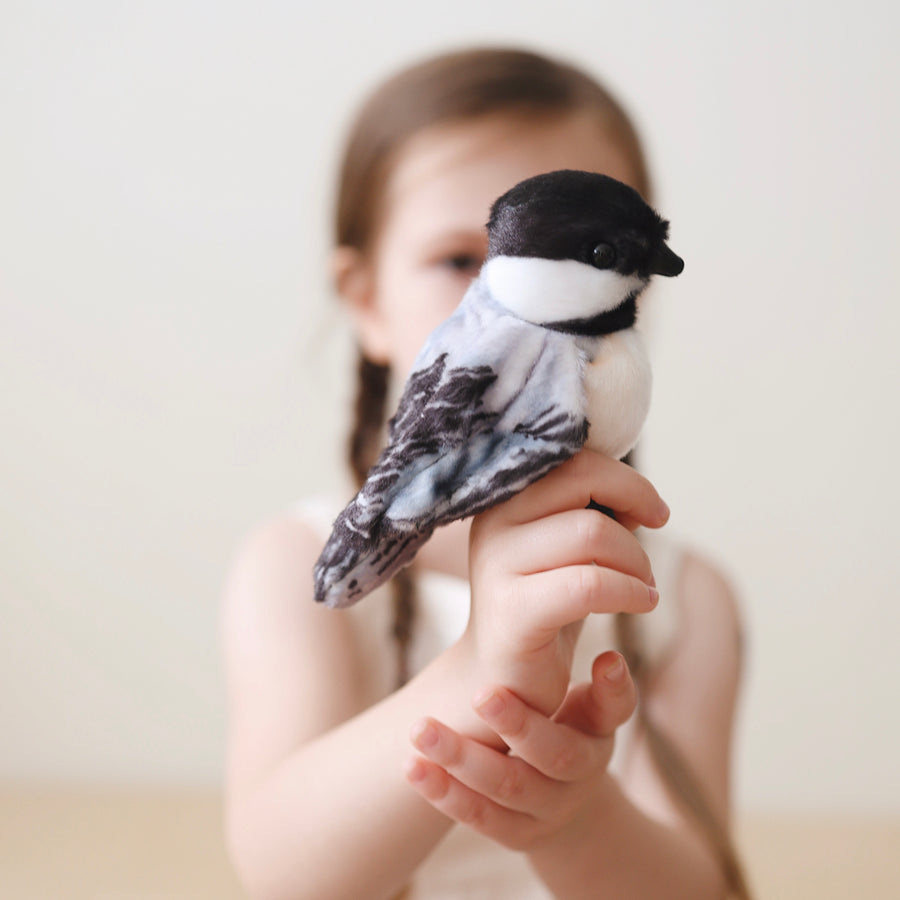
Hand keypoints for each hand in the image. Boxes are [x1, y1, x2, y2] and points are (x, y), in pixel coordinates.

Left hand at [404, 650, 635, 850]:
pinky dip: (444, 792)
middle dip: (516, 724)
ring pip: (507, 787)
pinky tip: (412, 766)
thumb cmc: (570, 728)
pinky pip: (480, 817)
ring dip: (461, 758)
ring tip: (422, 728)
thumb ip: (597, 681)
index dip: (607, 688)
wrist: (563, 797)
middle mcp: (582, 778)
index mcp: (600, 733)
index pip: (608, 712)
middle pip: (553, 754)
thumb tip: (611, 659)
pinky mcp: (517, 835)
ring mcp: (549, 811)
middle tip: (481, 694)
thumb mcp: (590, 704)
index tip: (603, 656)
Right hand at [461, 450, 667, 715]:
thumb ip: (585, 508)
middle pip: (581, 481)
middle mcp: (492, 522)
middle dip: (633, 503)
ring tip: (644, 584)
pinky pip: (589, 585)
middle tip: (652, 538)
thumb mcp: (563, 546)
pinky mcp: (512, 611)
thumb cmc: (545, 603)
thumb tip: (635, 492)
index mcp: (503, 498)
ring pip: (592, 533)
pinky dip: (630, 591)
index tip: (651, 509)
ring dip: (636, 558)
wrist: (504, 677)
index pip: (571, 458)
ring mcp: (497, 565)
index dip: (622, 478)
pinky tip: (642, 601)